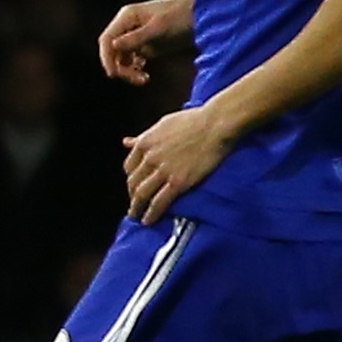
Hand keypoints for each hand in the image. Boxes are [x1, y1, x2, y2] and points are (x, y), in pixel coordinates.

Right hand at [98, 0, 192, 87]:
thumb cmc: (183, 16)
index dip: (106, 57)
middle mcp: (129, 26)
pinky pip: (133, 60)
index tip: (113, 74)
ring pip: (122, 58)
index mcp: (127, 16)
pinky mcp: (149, 45)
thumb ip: (136, 37)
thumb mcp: (160, 28)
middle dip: (120, 67)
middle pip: (113, 51)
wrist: (208, 17)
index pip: (107, 39)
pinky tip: (146, 75)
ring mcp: (138, 36)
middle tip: (137, 80)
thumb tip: (113, 46)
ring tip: (144, 79)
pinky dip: (136, 69)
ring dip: (128, 71)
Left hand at [124, 103, 237, 219]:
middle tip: (134, 205)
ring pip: (142, 194)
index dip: (131, 179)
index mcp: (144, 143)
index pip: (129, 167)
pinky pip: (160, 202)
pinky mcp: (178, 182)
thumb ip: (143, 137)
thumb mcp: (162, 125)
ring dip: (137, 208)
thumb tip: (126, 142)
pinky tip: (149, 220)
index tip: (133, 186)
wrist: (215, 125)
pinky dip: (151, 213)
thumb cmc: (193, 121)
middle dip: (132, 196)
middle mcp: (149, 158)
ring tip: (137, 216)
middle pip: (133, 182)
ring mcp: (163, 171)